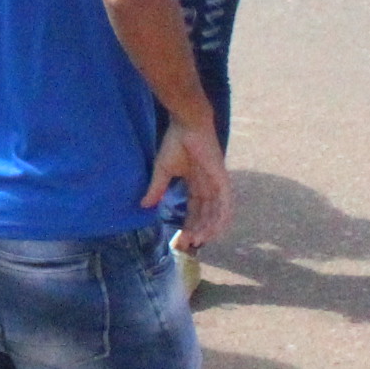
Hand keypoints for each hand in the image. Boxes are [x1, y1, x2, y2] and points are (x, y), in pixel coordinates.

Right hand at [144, 118, 233, 250]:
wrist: (186, 125)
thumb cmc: (175, 143)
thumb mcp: (162, 170)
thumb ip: (156, 188)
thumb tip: (143, 205)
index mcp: (196, 184)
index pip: (195, 210)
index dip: (188, 225)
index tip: (180, 239)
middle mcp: (208, 187)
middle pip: (206, 215)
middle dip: (197, 230)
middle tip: (187, 243)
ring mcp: (217, 184)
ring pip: (217, 213)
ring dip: (209, 228)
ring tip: (199, 240)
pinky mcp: (222, 179)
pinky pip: (225, 203)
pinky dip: (221, 217)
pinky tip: (215, 230)